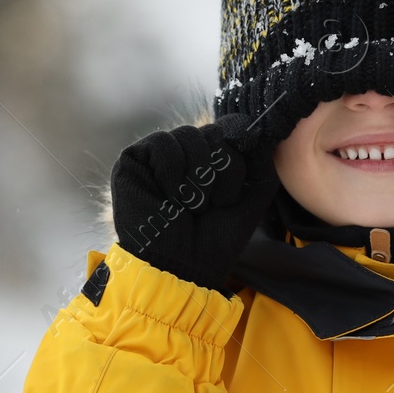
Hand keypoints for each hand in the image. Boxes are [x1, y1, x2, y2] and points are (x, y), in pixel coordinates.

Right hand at [111, 114, 280, 294]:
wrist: (183, 267)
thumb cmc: (216, 238)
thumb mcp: (253, 195)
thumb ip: (260, 158)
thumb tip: (252, 125)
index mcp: (211, 157)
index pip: (231, 127)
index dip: (238, 151)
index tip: (232, 189)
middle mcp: (185, 152)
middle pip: (212, 131)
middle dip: (220, 173)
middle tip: (209, 205)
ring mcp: (158, 155)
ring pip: (188, 134)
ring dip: (196, 177)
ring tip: (189, 205)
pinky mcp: (132, 159)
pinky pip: (161, 143)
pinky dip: (171, 172)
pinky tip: (168, 197)